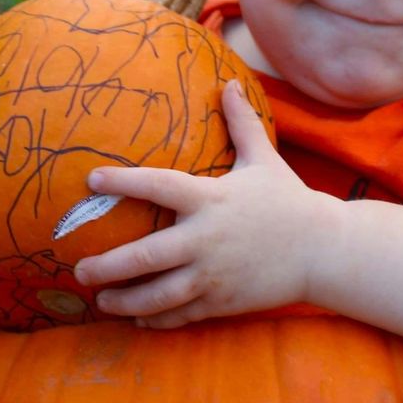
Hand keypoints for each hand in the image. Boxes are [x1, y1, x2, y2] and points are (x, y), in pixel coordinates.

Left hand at [73, 79, 334, 328]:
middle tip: (78, 267)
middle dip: (107, 265)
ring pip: (158, 295)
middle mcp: (206, 240)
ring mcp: (213, 275)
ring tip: (100, 300)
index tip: (91, 180)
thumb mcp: (264, 159)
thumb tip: (230, 82)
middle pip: (145, 257)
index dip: (123, 182)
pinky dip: (155, 320)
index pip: (159, 186)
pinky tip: (137, 319)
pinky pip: (181, 315)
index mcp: (210, 200)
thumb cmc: (289, 201)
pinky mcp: (222, 301)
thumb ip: (241, 123)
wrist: (324, 251)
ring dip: (124, 301)